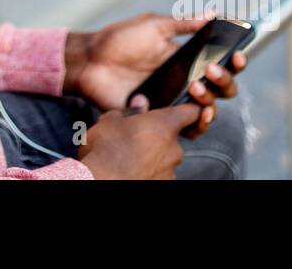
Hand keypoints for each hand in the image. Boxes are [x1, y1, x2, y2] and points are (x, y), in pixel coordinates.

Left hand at [65, 12, 246, 117]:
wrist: (91, 60)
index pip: (220, 64)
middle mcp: (185, 81)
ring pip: (208, 110)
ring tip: (195, 88)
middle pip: (221, 89)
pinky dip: (198, 124)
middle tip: (210, 70)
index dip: (235, 62)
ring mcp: (174, 100)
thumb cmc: (120, 39)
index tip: (236, 55)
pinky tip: (196, 114)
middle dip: (224, 81)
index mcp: (187, 59)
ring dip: (210, 101)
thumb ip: (184, 23)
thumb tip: (214, 13)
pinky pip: (186, 128)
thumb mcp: (154, 26)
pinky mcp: (159, 116)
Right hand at [77, 94, 202, 178]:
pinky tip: (130, 172)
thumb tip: (139, 104)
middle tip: (134, 139)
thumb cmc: (105, 149)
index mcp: (165, 125)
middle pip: (172, 138)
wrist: (101, 179)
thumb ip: (130, 111)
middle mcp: (174, 149)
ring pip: (164, 159)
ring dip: (151, 157)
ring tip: (127, 159)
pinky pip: (158, 175)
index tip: (185, 109)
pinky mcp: (164, 186)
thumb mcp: (110, 120)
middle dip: (157, 138)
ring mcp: (170, 172)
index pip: (190, 112)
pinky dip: (148, 173)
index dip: (188, 109)